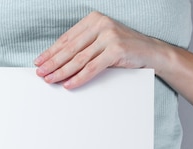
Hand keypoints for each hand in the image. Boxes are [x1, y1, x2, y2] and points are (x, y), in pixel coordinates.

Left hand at [34, 11, 161, 88]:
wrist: (152, 52)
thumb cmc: (126, 49)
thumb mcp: (103, 42)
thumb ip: (86, 46)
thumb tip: (60, 61)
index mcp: (94, 20)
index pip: (67, 38)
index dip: (52, 51)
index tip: (40, 61)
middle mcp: (100, 24)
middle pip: (71, 48)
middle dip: (53, 62)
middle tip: (40, 72)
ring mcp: (109, 36)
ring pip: (79, 58)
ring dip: (62, 71)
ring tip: (51, 79)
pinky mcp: (116, 50)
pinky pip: (92, 67)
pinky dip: (79, 77)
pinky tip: (69, 84)